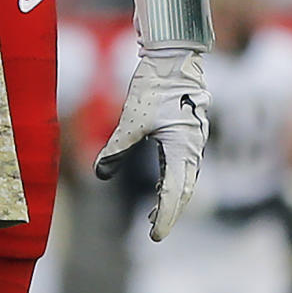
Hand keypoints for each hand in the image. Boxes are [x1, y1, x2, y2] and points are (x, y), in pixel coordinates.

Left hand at [94, 50, 209, 240]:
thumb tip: (99, 174)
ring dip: (171, 197)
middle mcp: (192, 147)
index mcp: (183, 147)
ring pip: (183, 177)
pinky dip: (171, 179)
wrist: (174, 56)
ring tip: (155, 214)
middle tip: (155, 232)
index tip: (155, 237)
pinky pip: (181, 163)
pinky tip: (161, 186)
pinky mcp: (186, 131)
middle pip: (183, 189)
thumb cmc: (155, 84)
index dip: (165, 217)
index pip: (175, 192)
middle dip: (170, 212)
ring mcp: (192, 140)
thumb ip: (117, 147)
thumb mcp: (132, 119)